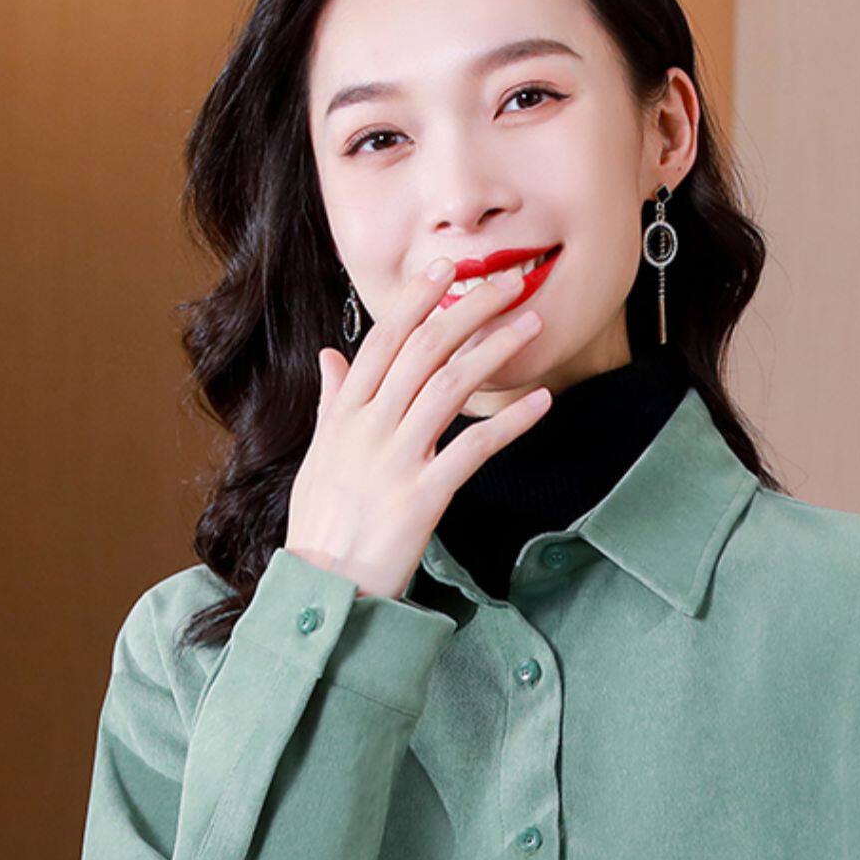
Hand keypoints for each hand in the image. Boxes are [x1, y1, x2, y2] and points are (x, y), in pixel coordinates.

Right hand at [284, 256, 552, 600]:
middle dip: (468, 309)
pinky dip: (510, 421)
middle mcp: (368, 429)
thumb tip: (331, 355)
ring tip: (531, 325)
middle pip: (423, 350)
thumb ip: (331, 404)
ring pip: (449, 387)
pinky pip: (473, 449)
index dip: (417, 301)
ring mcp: (395, 461)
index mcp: (345, 416)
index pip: (383, 341)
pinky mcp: (422, 497)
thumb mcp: (319, 458)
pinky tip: (540, 401)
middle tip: (507, 284)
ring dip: (495, 350)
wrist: (323, 591)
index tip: (447, 269)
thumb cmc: (321, 528)